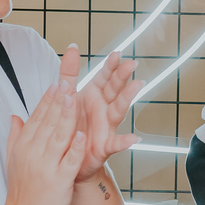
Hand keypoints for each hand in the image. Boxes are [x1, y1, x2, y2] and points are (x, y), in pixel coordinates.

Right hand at [3, 81, 89, 204]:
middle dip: (59, 101)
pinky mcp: (59, 181)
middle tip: (68, 81)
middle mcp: (33, 154)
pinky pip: (69, 161)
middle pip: (48, 122)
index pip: (37, 118)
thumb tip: (14, 116)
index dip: (48, 100)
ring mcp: (46, 167)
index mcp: (24, 146)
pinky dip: (76, 148)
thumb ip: (15, 136)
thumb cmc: (22, 192)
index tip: (57, 83)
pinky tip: (84, 134)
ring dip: (67, 117)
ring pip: (59, 137)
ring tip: (75, 99)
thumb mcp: (13, 161)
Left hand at [64, 48, 139, 183]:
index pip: (104, 77)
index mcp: (93, 96)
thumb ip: (69, 72)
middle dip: (122, 76)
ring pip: (118, 110)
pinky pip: (115, 144)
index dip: (110, 66)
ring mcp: (105, 127)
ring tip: (137, 86)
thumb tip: (71, 47)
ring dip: (127, 98)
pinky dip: (124, 142)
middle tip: (131, 64)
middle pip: (114, 89)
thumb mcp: (68, 95)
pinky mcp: (103, 146)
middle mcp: (102, 109)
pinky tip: (134, 139)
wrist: (67, 157)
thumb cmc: (71, 125)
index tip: (117, 54)